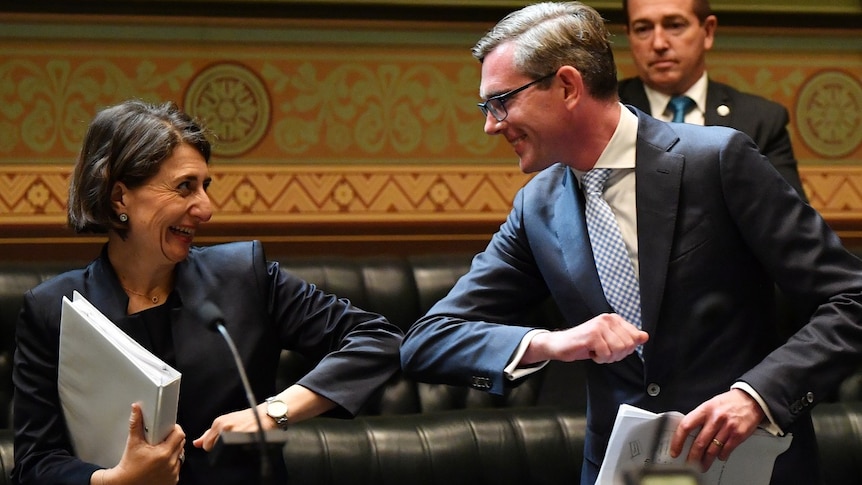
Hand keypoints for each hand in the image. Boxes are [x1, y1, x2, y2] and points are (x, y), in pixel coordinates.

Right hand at [99, 403, 184, 484]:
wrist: (125, 483)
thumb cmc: (128, 466)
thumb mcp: (133, 443)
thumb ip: (136, 424)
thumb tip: (136, 409)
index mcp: (163, 453)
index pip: (179, 434)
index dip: (174, 429)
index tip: (168, 428)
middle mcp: (170, 464)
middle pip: (180, 444)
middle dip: (172, 439)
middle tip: (162, 439)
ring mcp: (173, 473)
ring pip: (180, 455)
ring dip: (173, 452)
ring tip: (160, 451)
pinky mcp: (172, 480)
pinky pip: (177, 467)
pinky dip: (171, 463)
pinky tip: (160, 463)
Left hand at [192, 404, 271, 451]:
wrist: (265, 415)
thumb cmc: (247, 418)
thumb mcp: (226, 422)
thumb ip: (209, 434)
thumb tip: (196, 443)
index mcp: (218, 422)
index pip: (207, 445)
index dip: (213, 447)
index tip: (223, 443)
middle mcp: (224, 426)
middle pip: (213, 448)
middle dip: (221, 448)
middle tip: (232, 441)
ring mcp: (235, 432)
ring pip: (224, 450)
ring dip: (230, 449)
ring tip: (238, 440)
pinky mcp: (244, 437)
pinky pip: (236, 451)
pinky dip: (239, 450)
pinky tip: (244, 443)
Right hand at [523, 313, 647, 363]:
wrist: (560, 345)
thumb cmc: (584, 343)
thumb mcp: (609, 340)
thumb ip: (627, 337)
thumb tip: (645, 336)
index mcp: (614, 319)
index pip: (635, 337)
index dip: (625, 349)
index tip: (612, 348)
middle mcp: (607, 319)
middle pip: (628, 345)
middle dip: (617, 354)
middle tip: (603, 352)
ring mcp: (599, 326)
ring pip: (618, 349)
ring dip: (608, 357)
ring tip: (597, 352)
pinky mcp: (592, 335)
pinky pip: (605, 354)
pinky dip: (599, 358)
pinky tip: (591, 353)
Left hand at [669, 389, 764, 471]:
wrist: (751, 400)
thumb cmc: (729, 402)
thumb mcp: (710, 405)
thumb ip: (700, 418)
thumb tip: (687, 433)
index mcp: (705, 409)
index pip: (686, 426)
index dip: (678, 441)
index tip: (675, 451)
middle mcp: (715, 418)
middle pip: (699, 442)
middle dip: (692, 457)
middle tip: (688, 464)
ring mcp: (727, 428)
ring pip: (712, 450)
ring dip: (705, 460)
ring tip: (702, 465)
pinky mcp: (738, 435)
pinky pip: (726, 450)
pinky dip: (721, 456)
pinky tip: (718, 457)